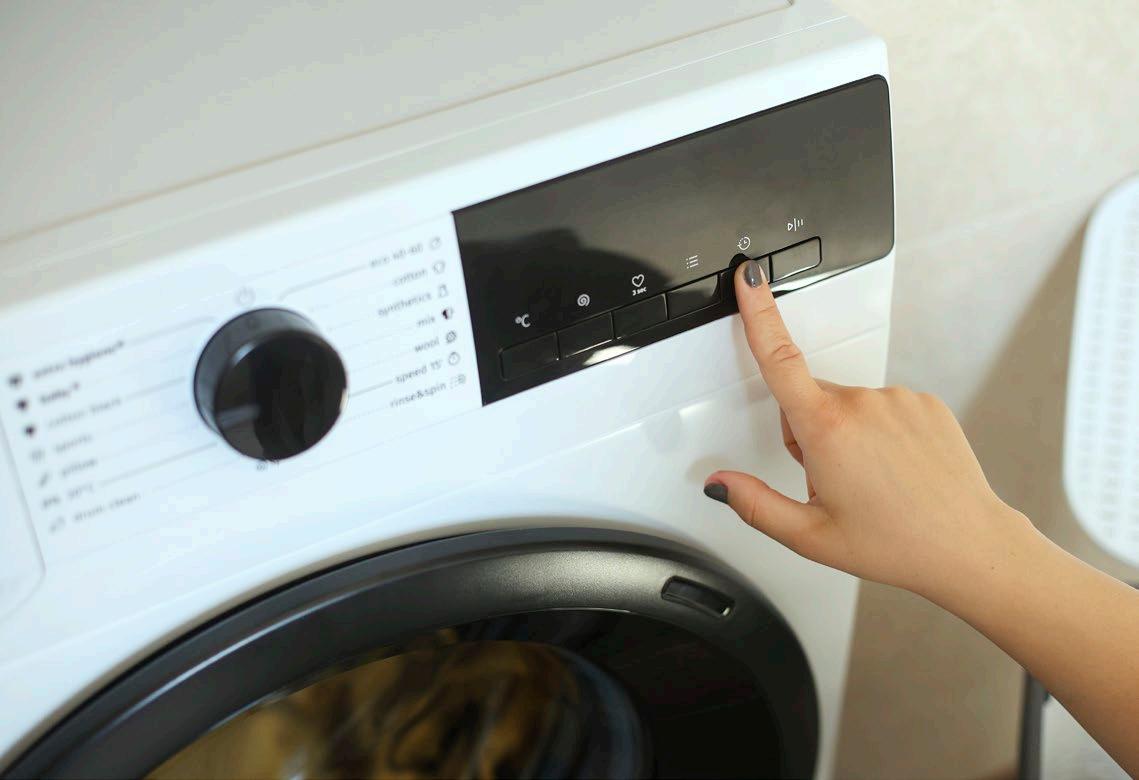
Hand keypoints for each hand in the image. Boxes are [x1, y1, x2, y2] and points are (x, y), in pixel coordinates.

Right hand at [704, 259, 1033, 599]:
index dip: (758, 313)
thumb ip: (754, 504)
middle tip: (832, 480)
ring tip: (870, 479)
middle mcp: (863, 403)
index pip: (779, 358)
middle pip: (808, 398)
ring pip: (846, 404)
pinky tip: (894, 467)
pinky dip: (879, 432)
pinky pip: (882, 406)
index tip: (749, 277)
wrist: (968, 545)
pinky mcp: (926, 402)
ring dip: (845, 433)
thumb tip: (719, 484)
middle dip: (807, 431)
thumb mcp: (810, 536)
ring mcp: (898, 399)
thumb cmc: (896, 544)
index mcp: (828, 430)